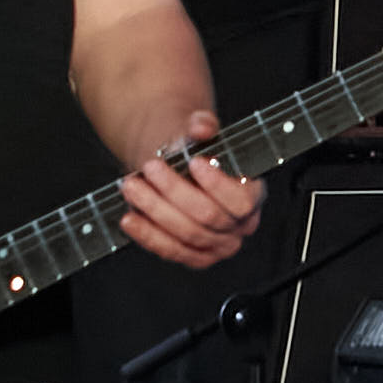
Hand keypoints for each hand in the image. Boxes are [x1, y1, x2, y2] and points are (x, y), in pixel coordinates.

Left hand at [118, 111, 264, 267]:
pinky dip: (147, 235)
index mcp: (252, 196)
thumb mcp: (198, 134)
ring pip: (186, 235)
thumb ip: (202, 126)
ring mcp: (217, 246)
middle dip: (175, 191)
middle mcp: (240, 226)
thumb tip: (201, 127)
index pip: (241, 201)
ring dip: (155, 210)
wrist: (174, 171)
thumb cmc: (192, 154)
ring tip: (131, 186)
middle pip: (208, 217)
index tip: (194, 162)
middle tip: (151, 167)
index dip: (217, 184)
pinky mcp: (193, 257)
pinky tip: (130, 218)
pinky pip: (171, 251)